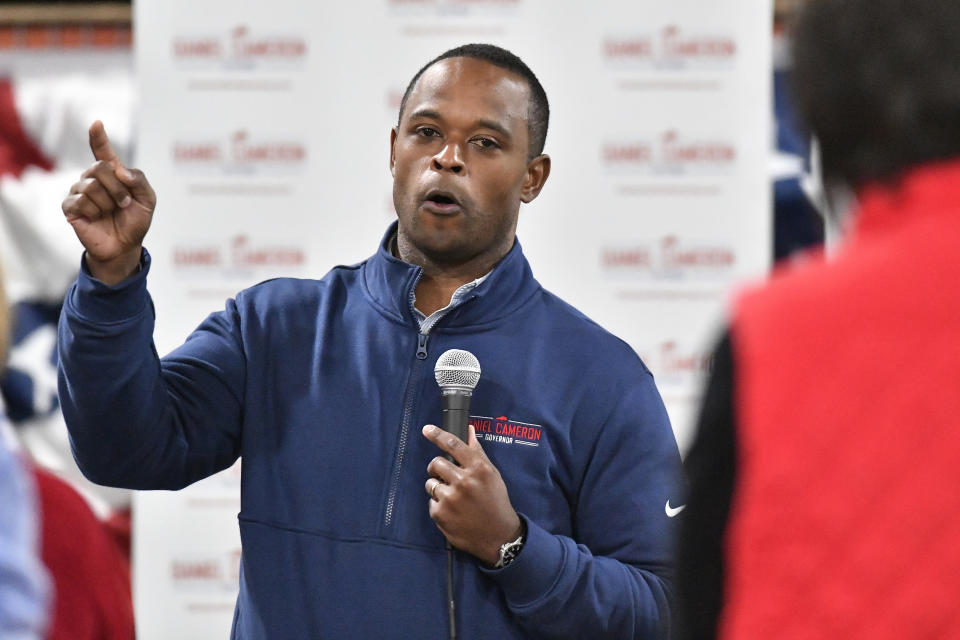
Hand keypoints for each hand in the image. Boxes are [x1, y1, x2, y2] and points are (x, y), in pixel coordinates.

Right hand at [62, 120, 155, 284]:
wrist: (124, 246)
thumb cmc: (135, 222)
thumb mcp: (147, 201)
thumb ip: (139, 180)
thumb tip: (120, 171)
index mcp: (112, 174)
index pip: (102, 151)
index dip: (98, 137)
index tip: (96, 123)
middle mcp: (93, 179)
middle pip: (100, 168)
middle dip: (118, 188)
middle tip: (124, 203)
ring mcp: (79, 191)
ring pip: (91, 185)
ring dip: (108, 202)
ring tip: (111, 212)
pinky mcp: (70, 206)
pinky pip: (81, 201)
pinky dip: (95, 211)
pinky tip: (97, 218)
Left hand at [422, 424, 522, 565]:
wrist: (499, 536)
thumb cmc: (496, 502)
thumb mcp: (492, 475)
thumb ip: (478, 452)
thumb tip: (469, 430)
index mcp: (479, 469)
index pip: (454, 445)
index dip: (437, 435)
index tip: (426, 429)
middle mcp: (464, 481)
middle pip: (436, 463)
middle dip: (437, 468)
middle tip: (445, 476)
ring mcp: (451, 498)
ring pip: (431, 483)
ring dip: (438, 487)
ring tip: (453, 498)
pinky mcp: (440, 514)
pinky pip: (431, 501)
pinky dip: (439, 505)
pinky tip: (453, 511)